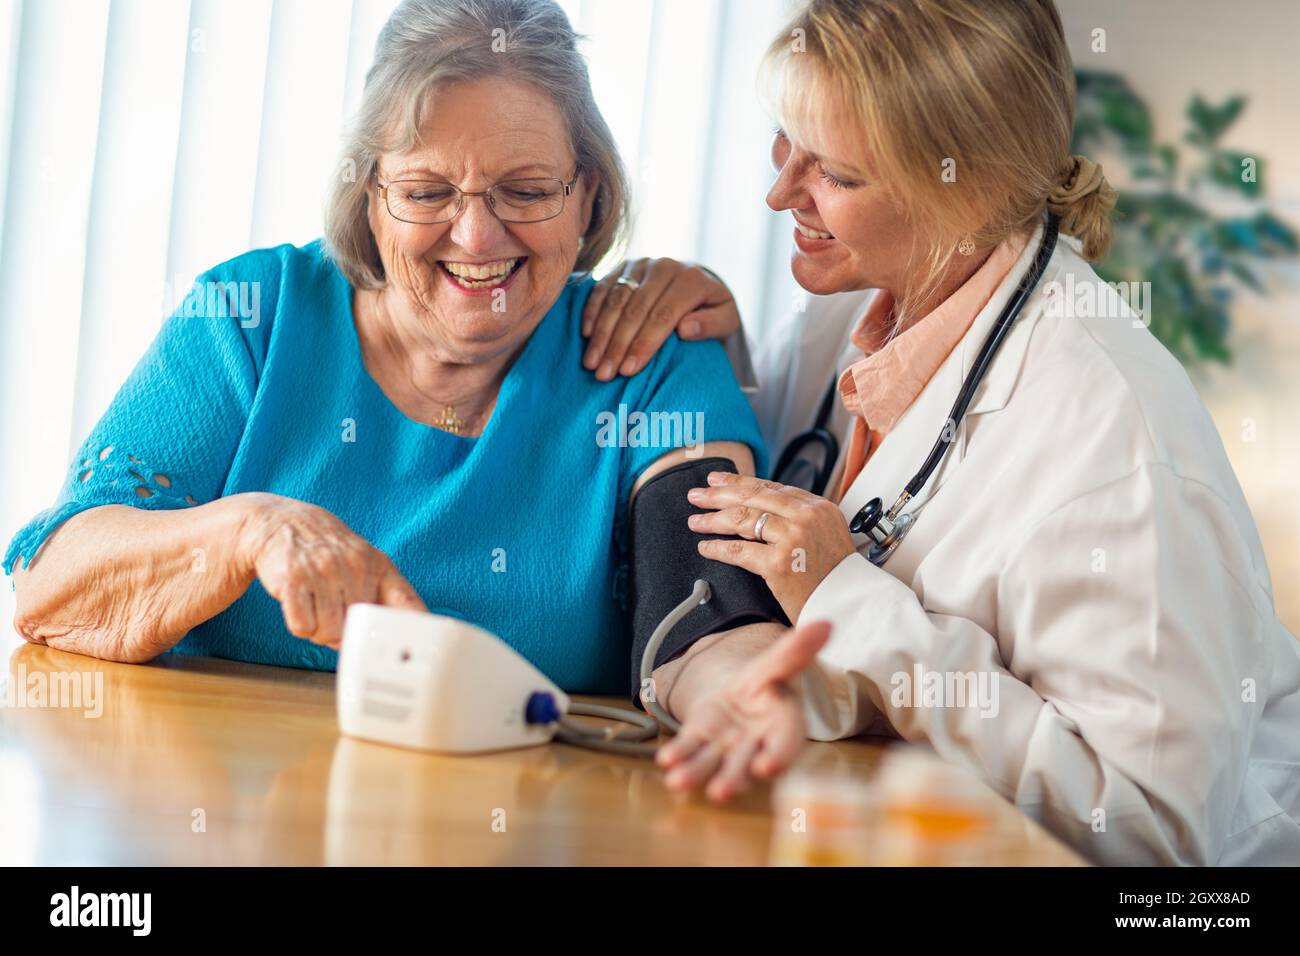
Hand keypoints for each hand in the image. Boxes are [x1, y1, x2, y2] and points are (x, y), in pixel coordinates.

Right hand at [234, 493, 426, 648]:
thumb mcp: (368, 563)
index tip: (417, 651)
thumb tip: (411, 634)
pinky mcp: (293, 580)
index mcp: (378, 566)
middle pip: (359, 631)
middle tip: (333, 612)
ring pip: (329, 634)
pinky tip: (300, 604)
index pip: (407, 604)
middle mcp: (355, 566)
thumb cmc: (330, 551)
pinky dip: (300, 625)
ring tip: (315, 606)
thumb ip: (391, 596)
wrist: (283, 522)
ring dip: (320, 630)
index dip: (415, 631)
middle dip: (344, 632)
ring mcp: (324, 571)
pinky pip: (302, 628)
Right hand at [581, 257, 740, 379]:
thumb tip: (685, 329)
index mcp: (692, 280)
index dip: (644, 344)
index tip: (628, 371)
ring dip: (601, 332)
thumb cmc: (711, 309)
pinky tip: (586, 335)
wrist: (697, 282)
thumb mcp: (726, 318)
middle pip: (636, 309)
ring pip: (616, 299)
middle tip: (604, 374)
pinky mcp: (623, 266)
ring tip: (591, 362)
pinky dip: (592, 310)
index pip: (663, 315)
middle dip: (617, 345)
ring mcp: (641, 264)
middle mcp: (665, 267)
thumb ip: (712, 324)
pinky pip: (603, 287)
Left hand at [656, 620, 831, 801]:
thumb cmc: (766, 683)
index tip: (767, 767)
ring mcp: (727, 746)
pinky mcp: (701, 741)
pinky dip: (678, 755)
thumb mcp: (776, 664)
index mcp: (783, 724)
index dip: (780, 756)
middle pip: (746, 763)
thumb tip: (826, 623)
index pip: (786, 742)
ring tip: (680, 781)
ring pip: (714, 763)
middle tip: (721, 791)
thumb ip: (795, 652)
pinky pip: (689, 750)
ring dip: (698, 773)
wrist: (739, 689)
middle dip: (734, 778)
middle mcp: (756, 743)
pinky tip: (666, 760)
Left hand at [686, 472, 856, 621]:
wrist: (852, 605)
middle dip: (718, 495)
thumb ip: (798, 517)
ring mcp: (793, 539)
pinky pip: (739, 551)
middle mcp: (807, 517)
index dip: (739, 482)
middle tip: (696, 495)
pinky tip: (705, 547)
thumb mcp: (826, 533)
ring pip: (742, 520)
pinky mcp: (780, 564)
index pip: (770, 487)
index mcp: (818, 506)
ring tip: (695, 521)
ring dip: (713, 520)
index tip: (717, 481)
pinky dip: (718, 548)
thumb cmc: (836, 576)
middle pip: (752, 498)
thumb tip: (760, 506)